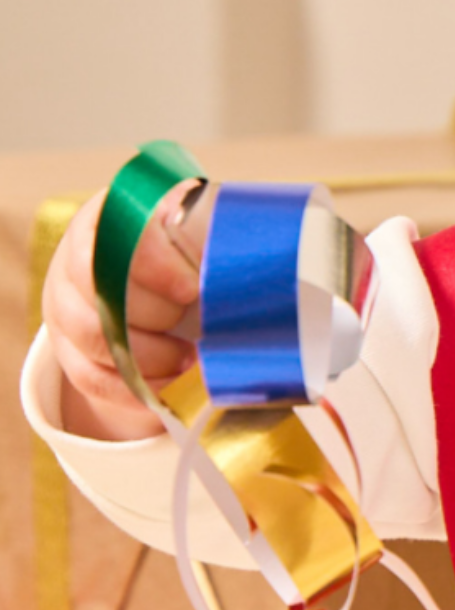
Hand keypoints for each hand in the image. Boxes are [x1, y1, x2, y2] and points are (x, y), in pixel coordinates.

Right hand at [41, 181, 209, 439]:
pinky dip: (133, 389)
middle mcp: (73, 260)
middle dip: (158, 316)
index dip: (153, 266)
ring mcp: (63, 307)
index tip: (191, 288)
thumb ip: (207, 230)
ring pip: (93, 339)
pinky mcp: (67, 349)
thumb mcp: (193, 226)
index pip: (112, 238)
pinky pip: (90, 378)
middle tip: (195, 324)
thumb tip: (236, 258)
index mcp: (104, 220)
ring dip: (149, 357)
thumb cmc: (178, 249)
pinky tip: (169, 388)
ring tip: (188, 359)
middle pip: (99, 293)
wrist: (144, 278)